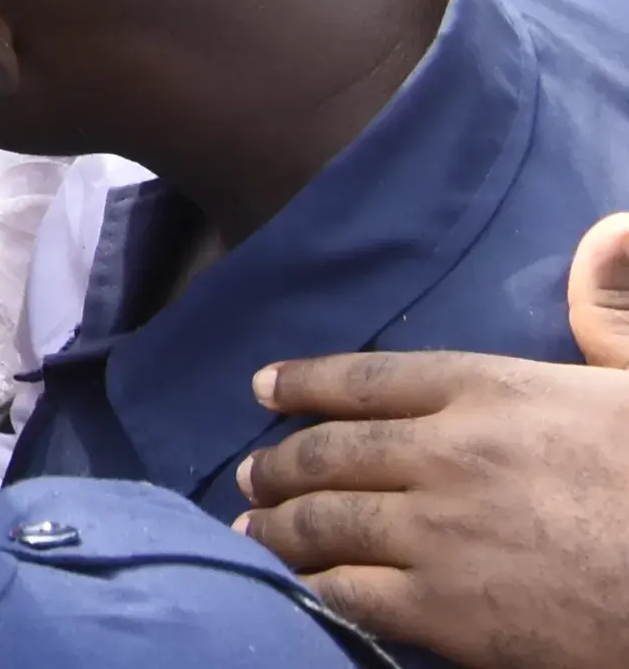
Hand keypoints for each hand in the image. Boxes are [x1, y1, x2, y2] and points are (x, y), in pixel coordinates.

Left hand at [234, 212, 628, 668]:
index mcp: (493, 390)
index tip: (264, 387)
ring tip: (253, 528)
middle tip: (251, 472)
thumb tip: (599, 234)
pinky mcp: (446, 611)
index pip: (370, 379)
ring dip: (277, 526)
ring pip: (324, 522)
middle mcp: (447, 452)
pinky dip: (307, 589)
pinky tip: (289, 589)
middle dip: (280, 464)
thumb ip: (601, 318)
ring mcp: (438, 531)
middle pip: (331, 452)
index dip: (307, 383)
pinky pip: (348, 594)